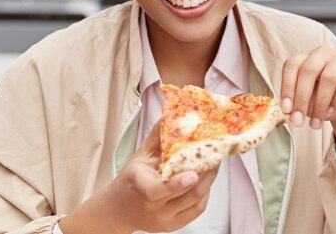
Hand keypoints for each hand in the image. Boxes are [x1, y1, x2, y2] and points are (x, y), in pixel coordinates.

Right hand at [102, 123, 218, 232]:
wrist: (120, 209)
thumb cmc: (131, 179)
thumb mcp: (139, 156)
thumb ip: (157, 137)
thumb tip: (171, 113)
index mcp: (141, 187)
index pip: (158, 190)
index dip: (178, 183)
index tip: (194, 173)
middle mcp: (153, 208)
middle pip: (187, 194)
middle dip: (206, 172)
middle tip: (215, 153)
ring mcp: (164, 220)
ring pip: (196, 202)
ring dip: (209, 180)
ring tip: (214, 163)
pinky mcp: (173, 226)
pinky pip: (197, 210)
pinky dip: (205, 193)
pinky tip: (205, 179)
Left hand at [280, 45, 335, 129]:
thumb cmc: (323, 102)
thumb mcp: (306, 103)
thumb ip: (296, 102)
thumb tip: (287, 109)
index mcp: (305, 57)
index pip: (292, 65)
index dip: (287, 87)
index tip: (286, 109)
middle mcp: (323, 53)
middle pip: (308, 69)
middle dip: (302, 98)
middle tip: (299, 120)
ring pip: (329, 76)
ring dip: (320, 103)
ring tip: (316, 122)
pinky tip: (333, 110)